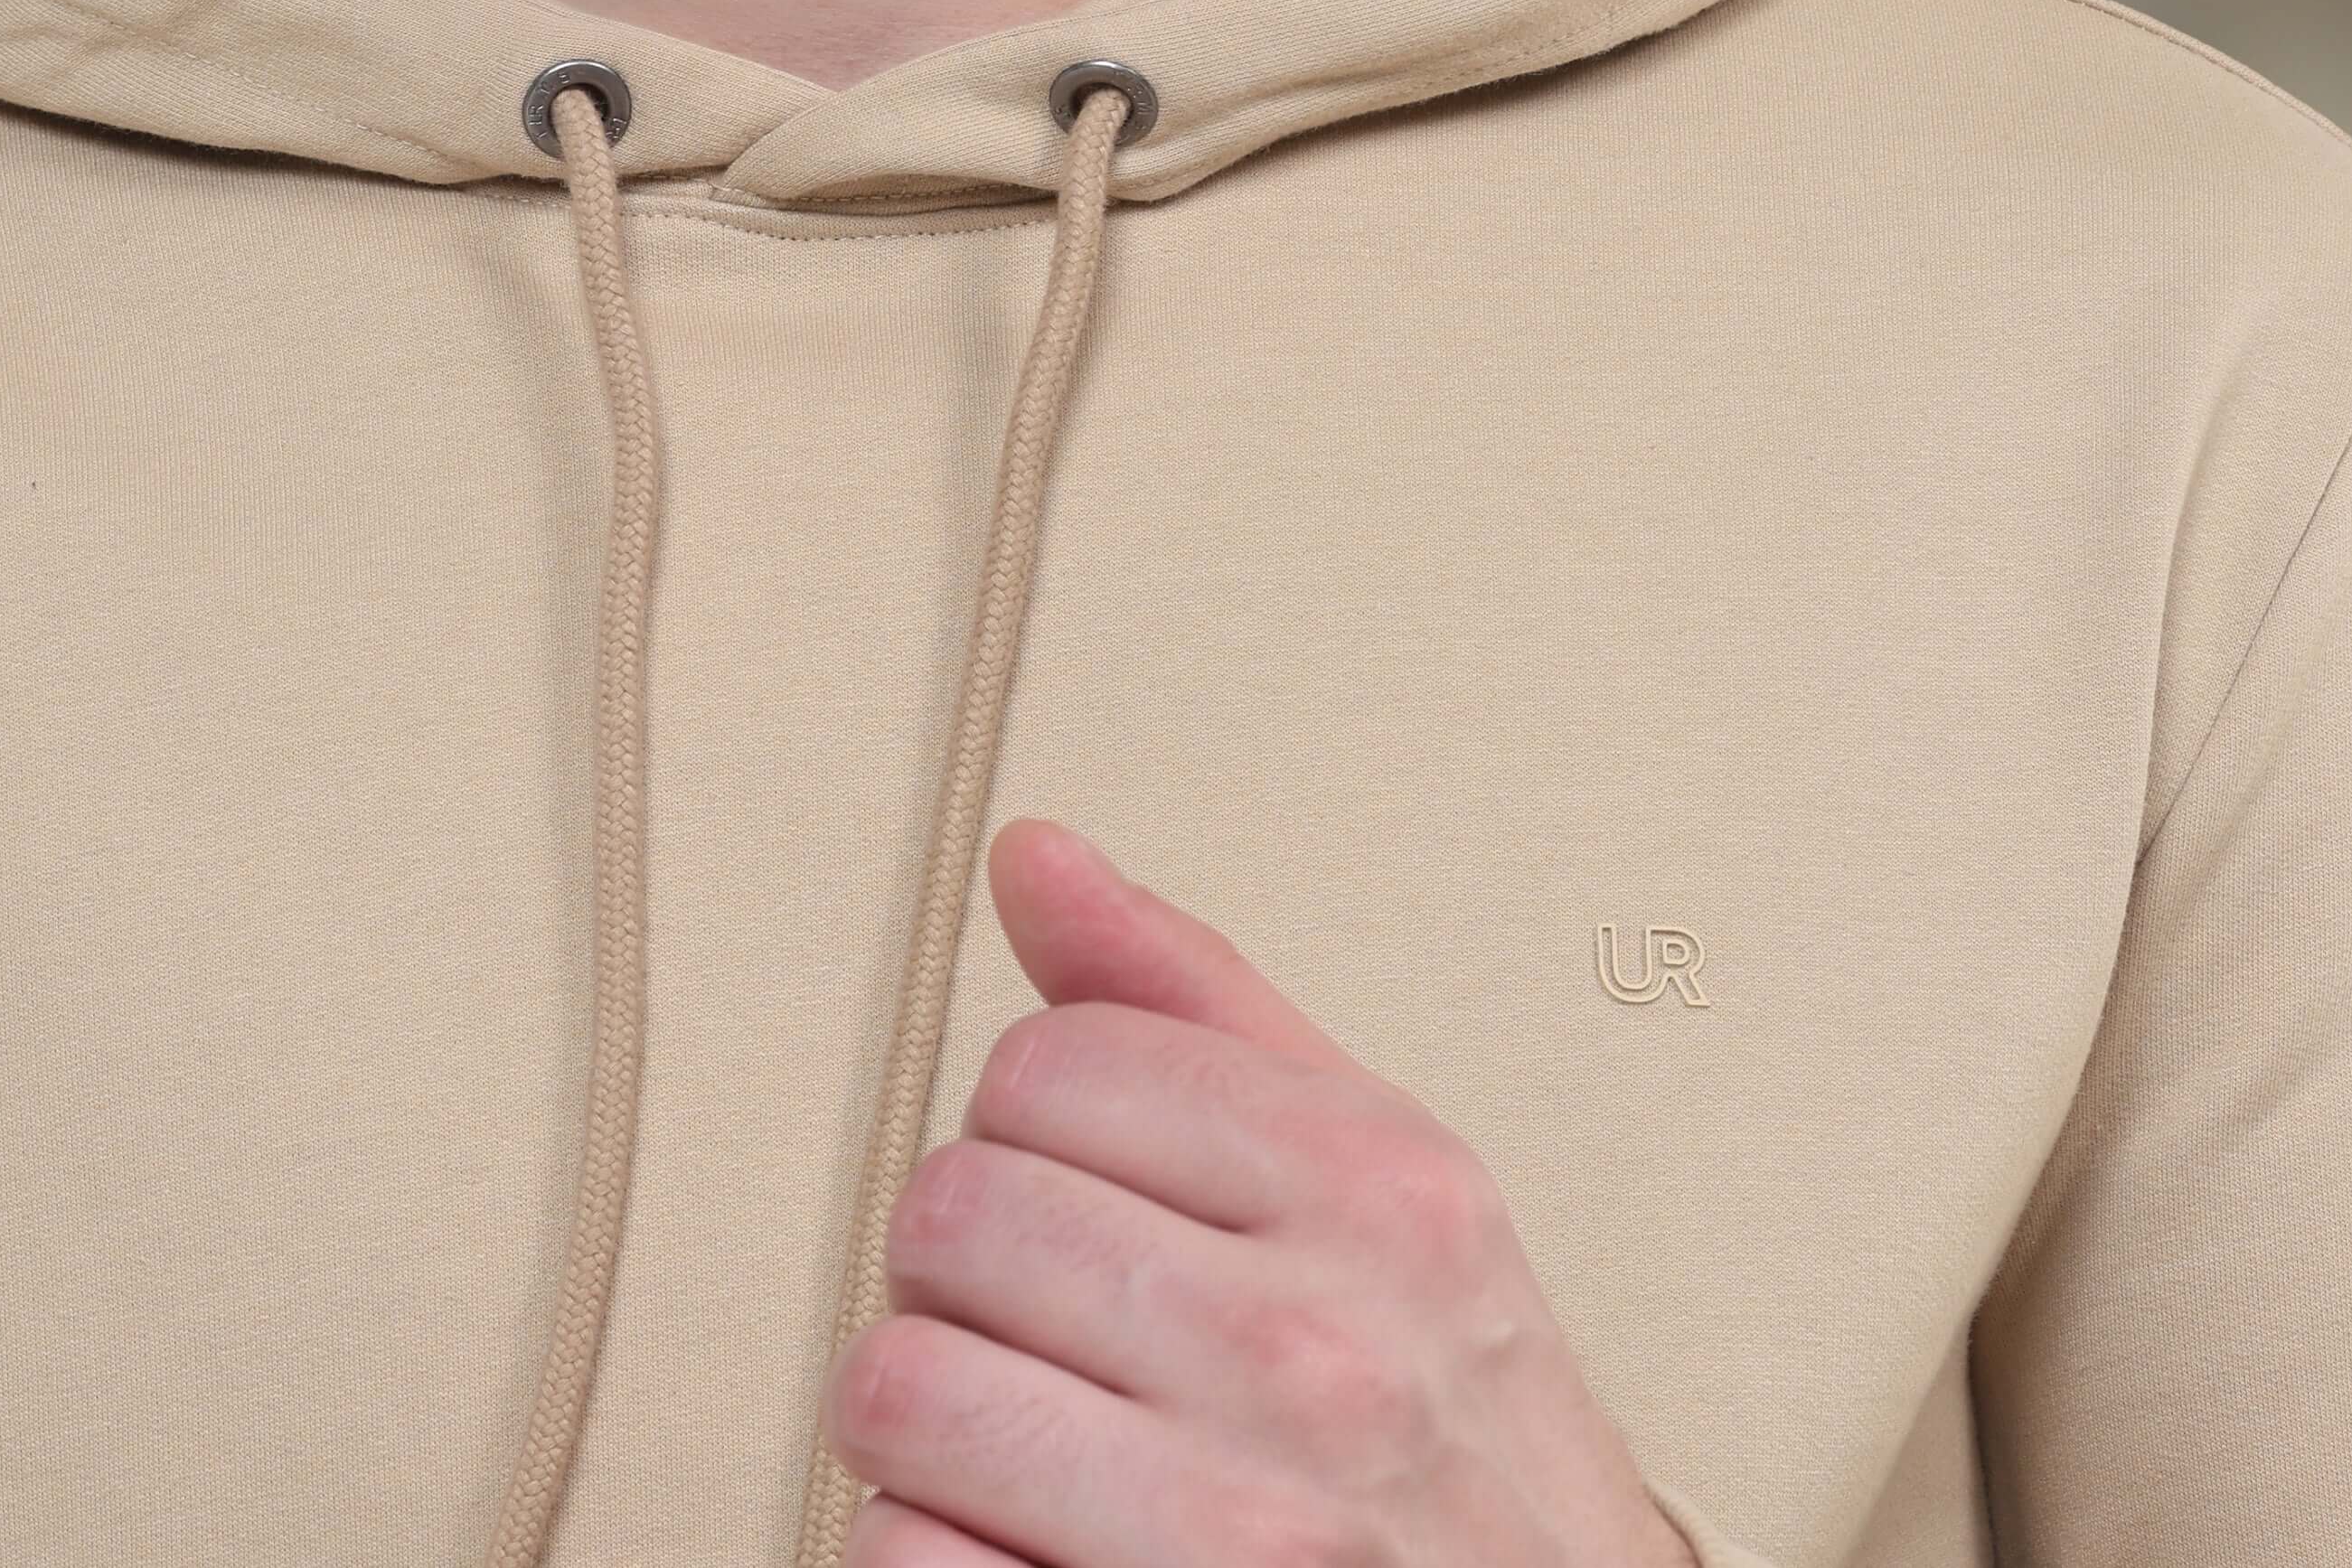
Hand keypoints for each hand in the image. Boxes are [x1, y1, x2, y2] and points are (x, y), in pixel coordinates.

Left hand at [823, 816, 1697, 1567]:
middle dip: (971, 1275)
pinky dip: (925, 1557)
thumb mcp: (1383, 1181)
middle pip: (958, 1211)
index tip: (1094, 1202)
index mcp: (1374, 1192)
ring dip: (931, 1424)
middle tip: (1050, 1336)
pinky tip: (1020, 1548)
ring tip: (1021, 1444)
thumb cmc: (1453, 1425)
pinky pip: (898, 1557)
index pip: (1045, 1065)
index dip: (1036, 1133)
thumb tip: (1031, 853)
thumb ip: (1195, 1003)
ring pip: (901, 1385)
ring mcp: (1238, 1528)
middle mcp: (1317, 1354)